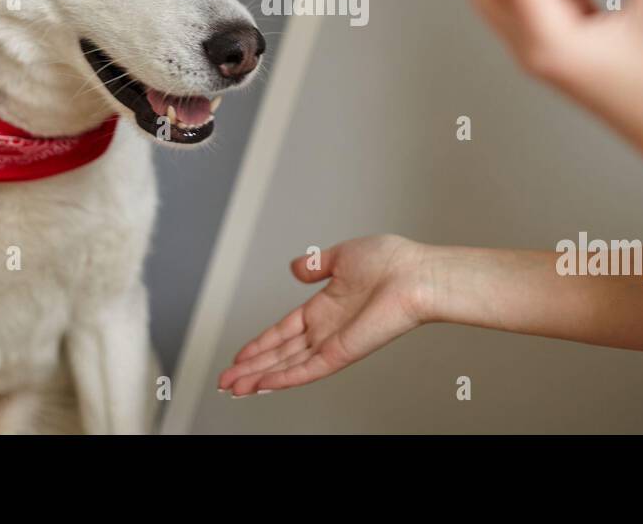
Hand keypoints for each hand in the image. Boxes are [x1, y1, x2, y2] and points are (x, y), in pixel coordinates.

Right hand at [217, 235, 431, 395]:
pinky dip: (284, 378)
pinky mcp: (343, 352)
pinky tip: (262, 385)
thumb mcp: (343, 255)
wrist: (416, 273)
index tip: (240, 355)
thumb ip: (316, 264)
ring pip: (288, 366)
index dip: (260, 343)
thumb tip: (296, 268)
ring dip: (259, 377)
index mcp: (326, 307)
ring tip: (234, 388)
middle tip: (226, 381)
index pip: (284, 331)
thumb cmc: (392, 261)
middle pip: (280, 354)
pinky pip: (308, 369)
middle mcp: (327, 329)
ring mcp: (334, 343)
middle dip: (251, 367)